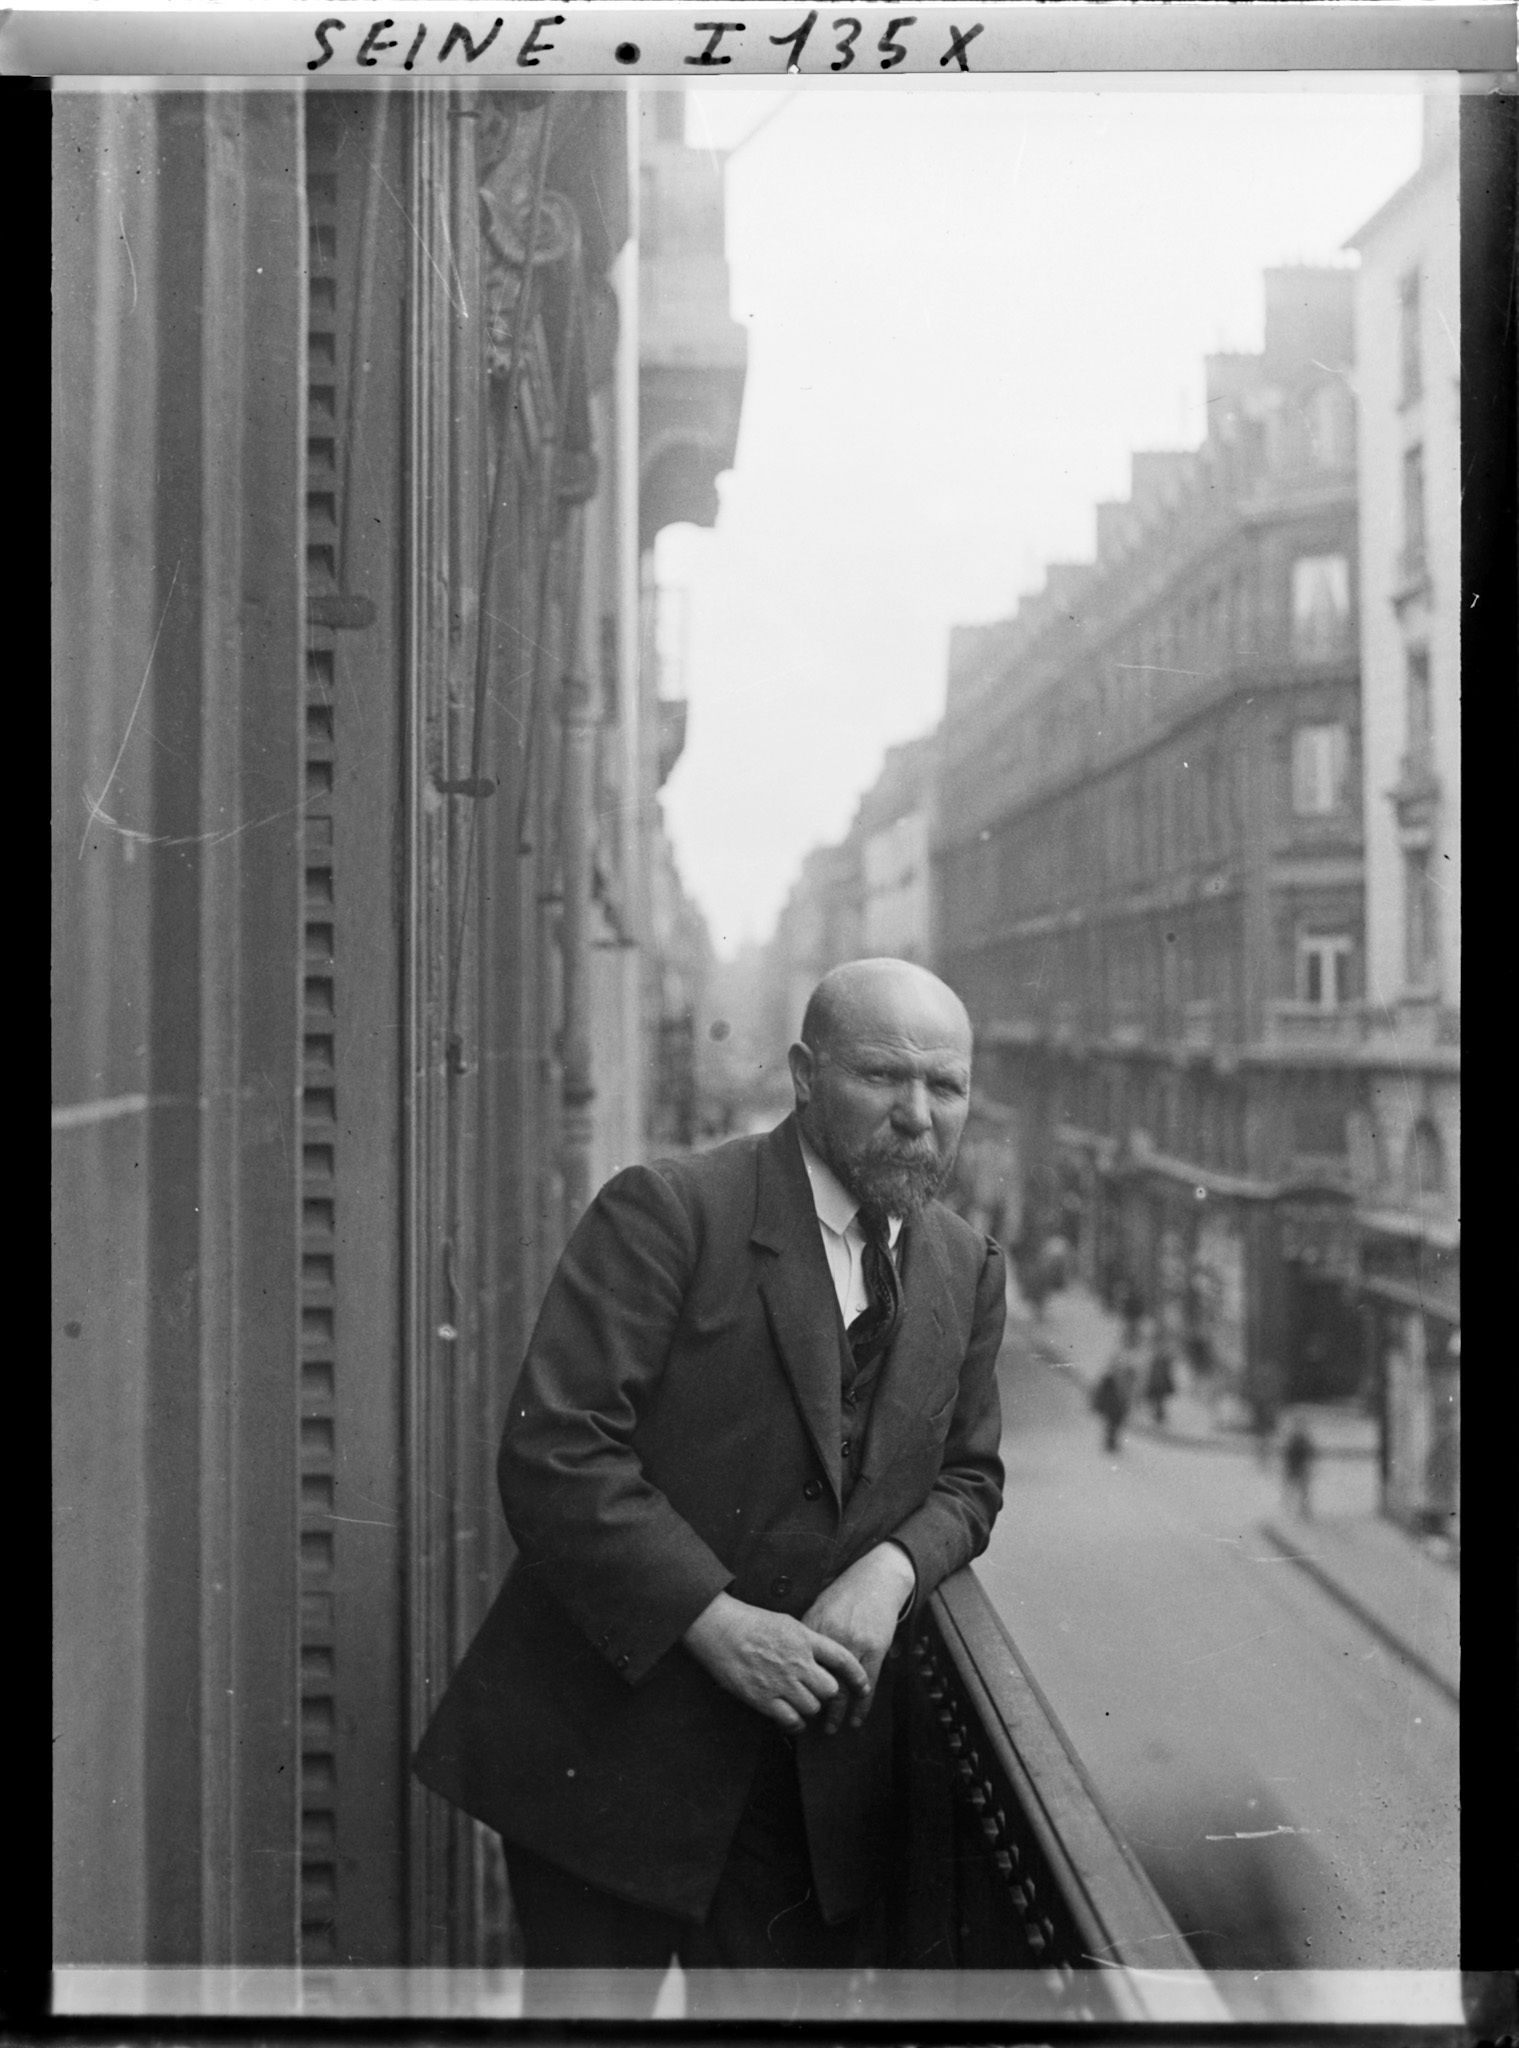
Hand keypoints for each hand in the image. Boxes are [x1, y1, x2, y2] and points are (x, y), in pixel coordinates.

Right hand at [682, 1592, 868, 1734]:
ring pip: (812, 1707)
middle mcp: (797, 1661)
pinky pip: (791, 1720)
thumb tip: (822, 1653)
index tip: (864, 1687)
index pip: (843, 1659)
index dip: (857, 1676)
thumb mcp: (786, 1622)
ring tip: (798, 1702)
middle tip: (815, 1692)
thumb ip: (807, 1639)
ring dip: (808, 1708)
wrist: (719, 1628)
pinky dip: (794, 1723)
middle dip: (826, 1694)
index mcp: (805, 1639)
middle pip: (830, 1690)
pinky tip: (790, 1717)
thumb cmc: (750, 1622)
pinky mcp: (764, 1699)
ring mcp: (781, 1682)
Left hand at [802, 1543, 916, 1733]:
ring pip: (843, 1687)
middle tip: (806, 1722)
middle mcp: (832, 1639)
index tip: (787, 1702)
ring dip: (837, 1712)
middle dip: (813, 1704)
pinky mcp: (875, 1650)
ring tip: (830, 1728)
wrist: (874, 1580)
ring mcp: (855, 1645)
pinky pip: (868, 1684)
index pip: (800, 1665)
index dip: (793, 1686)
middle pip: (819, 1679)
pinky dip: (862, 1705)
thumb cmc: (844, 1594)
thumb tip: (790, 1657)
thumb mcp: (818, 1608)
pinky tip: (856, 1719)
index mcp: (814, 1628)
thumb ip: (806, 1634)